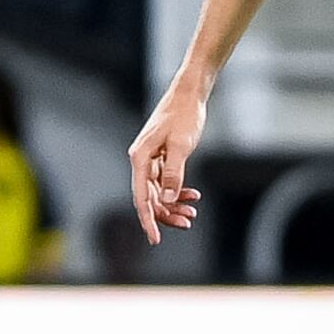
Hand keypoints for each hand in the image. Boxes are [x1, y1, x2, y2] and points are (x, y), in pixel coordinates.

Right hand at [127, 81, 206, 240]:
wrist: (189, 94)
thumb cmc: (184, 115)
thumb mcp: (180, 145)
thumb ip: (173, 173)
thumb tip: (167, 199)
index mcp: (140, 157)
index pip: (141, 197)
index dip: (148, 220)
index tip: (155, 239)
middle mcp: (141, 160)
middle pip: (149, 198)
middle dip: (166, 214)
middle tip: (187, 223)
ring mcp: (151, 159)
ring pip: (158, 192)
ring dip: (174, 205)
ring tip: (192, 214)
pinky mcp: (161, 157)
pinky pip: (165, 182)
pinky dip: (178, 191)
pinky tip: (193, 197)